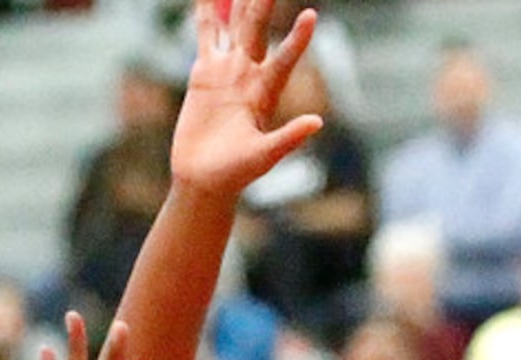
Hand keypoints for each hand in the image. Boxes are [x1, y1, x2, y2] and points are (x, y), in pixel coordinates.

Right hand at [170, 0, 322, 196]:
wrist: (204, 180)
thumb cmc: (237, 174)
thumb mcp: (265, 157)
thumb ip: (288, 138)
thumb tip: (317, 123)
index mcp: (265, 92)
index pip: (285, 58)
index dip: (297, 38)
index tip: (311, 16)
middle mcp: (249, 74)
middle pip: (257, 28)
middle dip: (262, 2)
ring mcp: (227, 70)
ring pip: (234, 24)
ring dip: (237, 0)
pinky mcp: (204, 72)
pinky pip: (207, 34)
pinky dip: (206, 12)